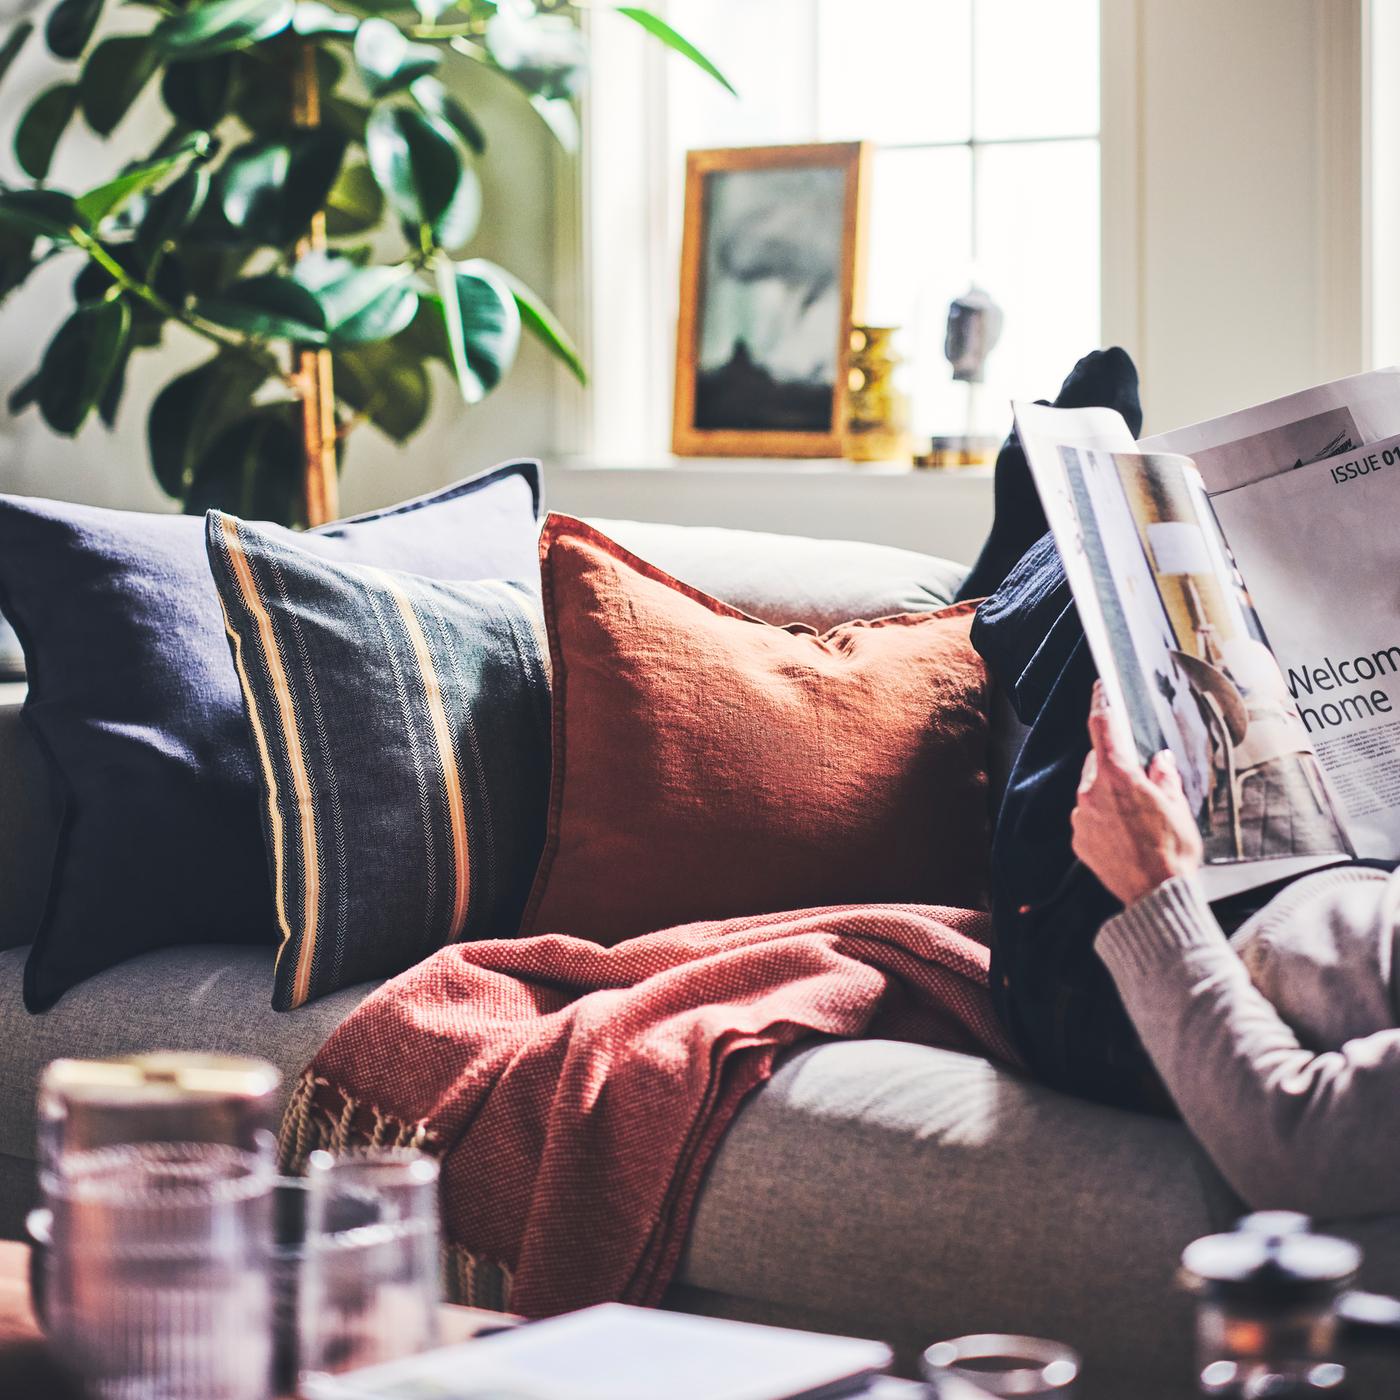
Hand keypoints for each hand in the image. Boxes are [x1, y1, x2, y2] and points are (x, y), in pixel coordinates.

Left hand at [1070, 681, 1203, 904]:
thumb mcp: (1178, 807)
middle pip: (1099, 762)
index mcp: (1118, 776)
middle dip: (1117, 765)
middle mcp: (1091, 792)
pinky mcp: (1078, 838)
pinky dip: (1103, 817)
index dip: (1102, 703)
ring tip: (1137, 817)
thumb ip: (1164, 777)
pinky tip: (1125, 834)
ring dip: (1110, 794)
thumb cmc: (1172, 851)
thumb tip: (1159, 760)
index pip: (1103, 726)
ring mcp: (1081, 817)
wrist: (1155, 895)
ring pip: (1092, 790)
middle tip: (1141, 782)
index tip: (1101, 688)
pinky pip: (1088, 816)